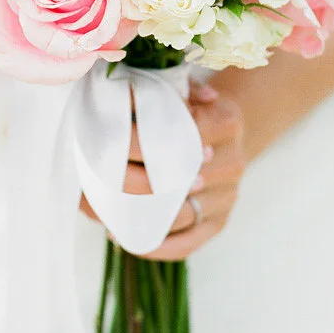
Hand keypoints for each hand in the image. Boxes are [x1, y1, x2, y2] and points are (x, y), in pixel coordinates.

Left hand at [78, 80, 246, 260]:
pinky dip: (155, 244)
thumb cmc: (192, 110)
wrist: (225, 136)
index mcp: (226, 122)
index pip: (192, 130)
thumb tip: (131, 89)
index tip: (121, 141)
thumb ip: (164, 87)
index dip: (156, 138)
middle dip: (140, 178)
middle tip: (101, 175)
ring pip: (182, 214)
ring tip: (103, 208)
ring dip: (142, 214)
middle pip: (185, 177)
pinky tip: (123, 236)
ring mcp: (226, 196)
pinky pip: (187, 243)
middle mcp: (233, 162)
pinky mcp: (217, 223)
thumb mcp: (185, 90)